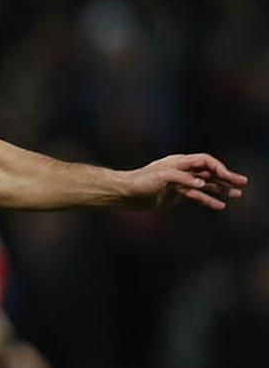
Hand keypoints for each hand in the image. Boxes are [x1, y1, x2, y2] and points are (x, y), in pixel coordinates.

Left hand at [121, 153, 246, 209]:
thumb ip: (183, 179)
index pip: (205, 161)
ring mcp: (180, 183)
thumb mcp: (161, 177)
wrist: (125, 193)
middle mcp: (182, 171)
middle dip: (226, 177)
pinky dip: (208, 200)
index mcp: (179, 162)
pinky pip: (196, 197)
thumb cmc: (140, 181)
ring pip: (205, 185)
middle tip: (243, 183)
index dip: (219, 168)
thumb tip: (202, 184)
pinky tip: (220, 206)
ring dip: (221, 189)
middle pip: (209, 172)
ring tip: (237, 194)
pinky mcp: (176, 195)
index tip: (229, 177)